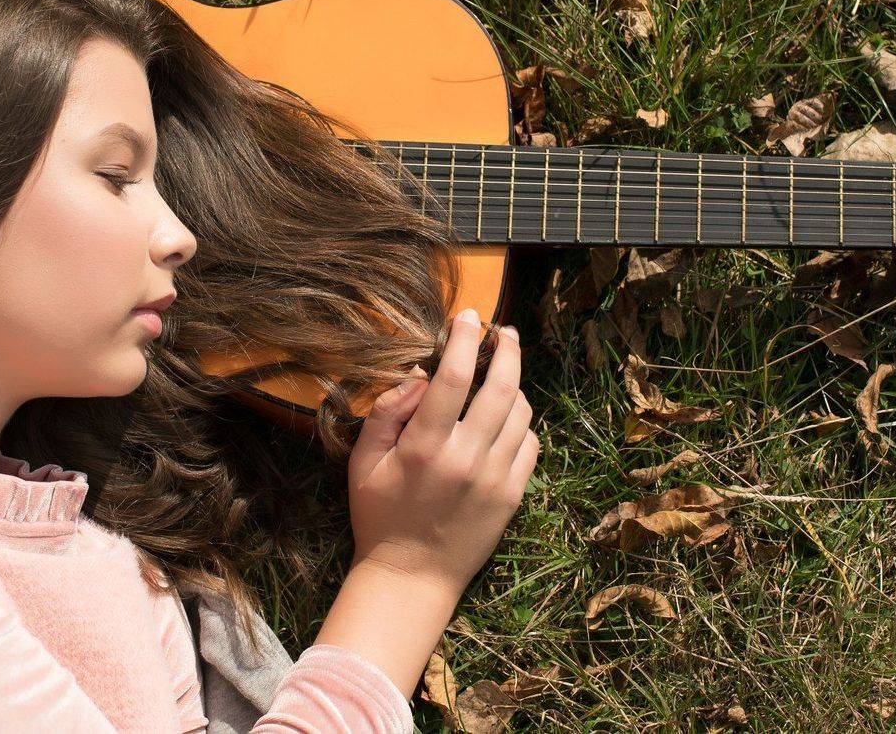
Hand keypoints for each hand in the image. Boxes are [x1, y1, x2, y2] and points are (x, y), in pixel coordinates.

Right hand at [346, 308, 538, 594]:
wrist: (411, 578)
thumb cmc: (380, 516)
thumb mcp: (365, 461)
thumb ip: (387, 412)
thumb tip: (418, 375)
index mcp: (425, 447)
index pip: (454, 377)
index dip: (464, 339)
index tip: (468, 317)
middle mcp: (467, 459)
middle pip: (502, 387)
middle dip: (507, 349)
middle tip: (503, 331)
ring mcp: (496, 478)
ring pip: (521, 412)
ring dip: (513, 385)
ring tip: (501, 375)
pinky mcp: (513, 495)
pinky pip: (531, 443)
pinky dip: (521, 423)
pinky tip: (505, 419)